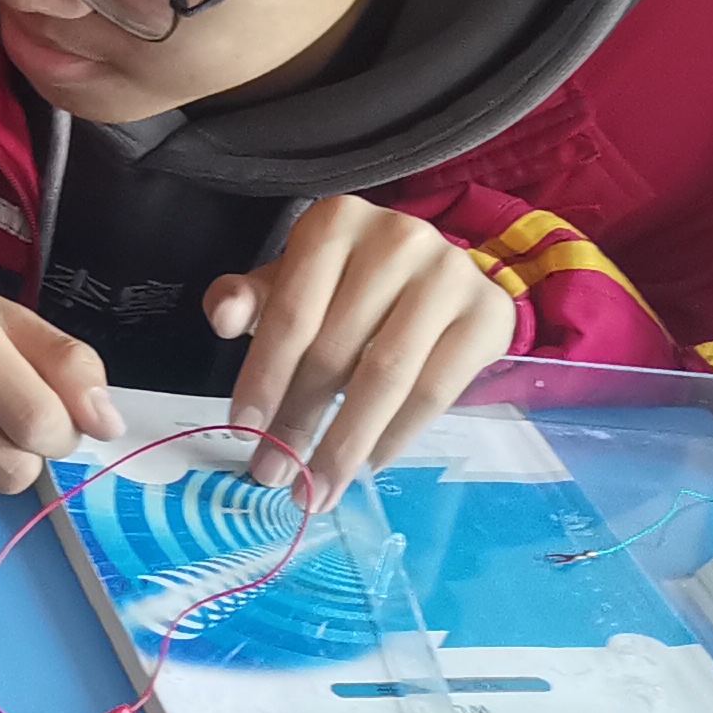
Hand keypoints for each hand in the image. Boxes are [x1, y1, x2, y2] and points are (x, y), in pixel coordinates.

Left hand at [208, 196, 513, 510]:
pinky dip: (397, 436)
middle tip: (276, 475)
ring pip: (386, 377)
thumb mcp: (291, 282)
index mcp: (336, 223)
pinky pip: (435, 391)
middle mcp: (398, 239)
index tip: (243, 432)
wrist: (433, 275)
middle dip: (299, 421)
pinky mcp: (489, 314)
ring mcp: (451, 274)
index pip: (290, 313)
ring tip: (318, 489)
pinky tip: (369, 463)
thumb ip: (249, 299)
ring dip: (346, 444)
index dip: (264, 377)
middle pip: (336, 350)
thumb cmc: (345, 284)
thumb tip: (223, 316)